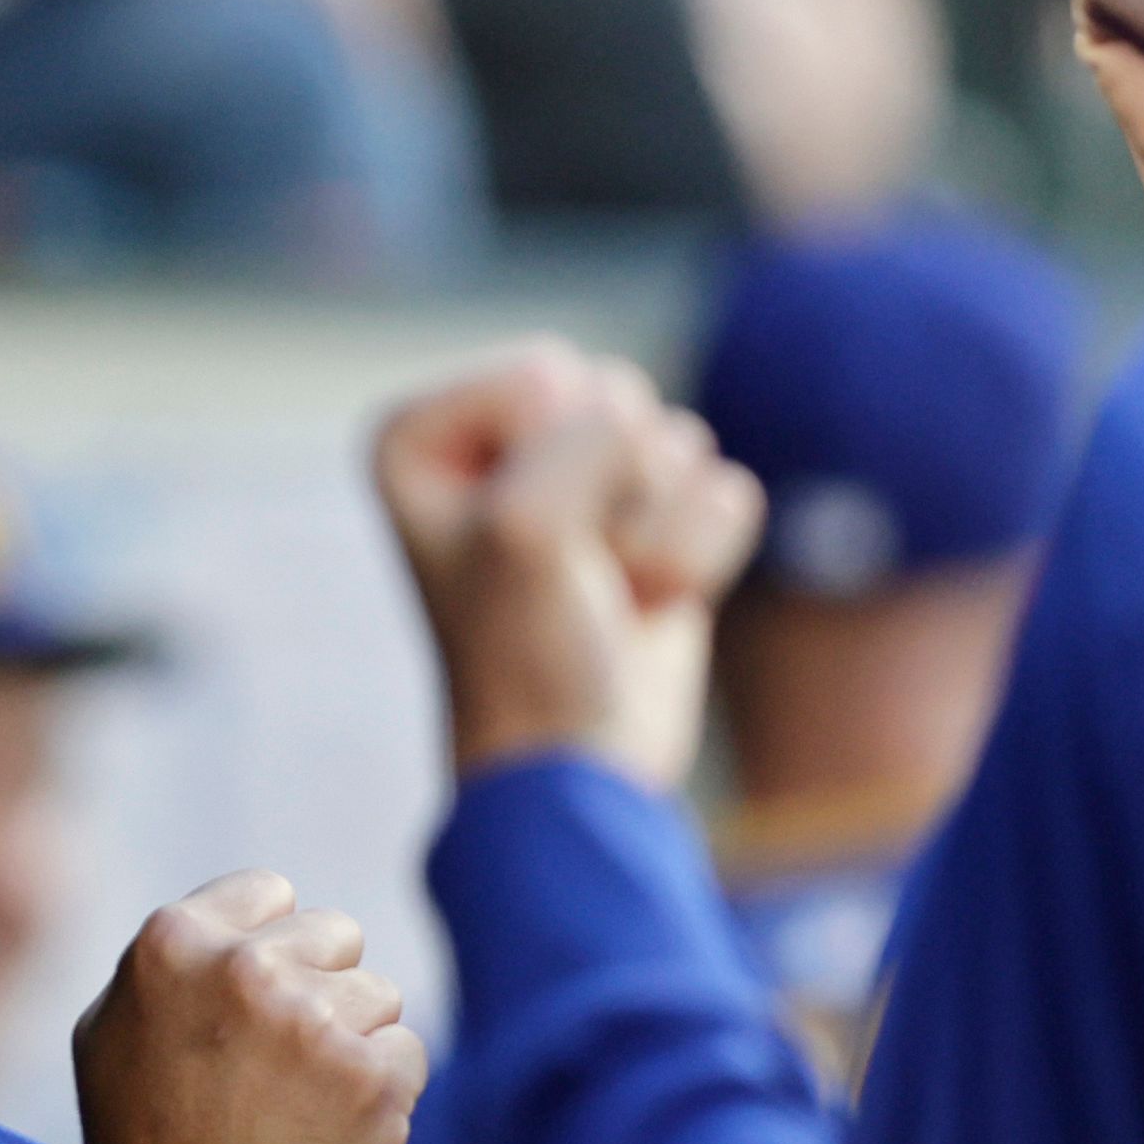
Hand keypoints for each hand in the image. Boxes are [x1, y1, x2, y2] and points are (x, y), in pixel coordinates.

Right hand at [62, 870, 426, 1143]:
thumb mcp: (113, 1029)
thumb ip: (181, 963)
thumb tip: (248, 924)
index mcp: (172, 942)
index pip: (272, 893)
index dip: (269, 953)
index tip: (249, 1011)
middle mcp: (244, 971)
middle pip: (337, 936)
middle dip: (317, 993)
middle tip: (271, 1073)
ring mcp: (313, 1025)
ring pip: (379, 996)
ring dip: (351, 1046)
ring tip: (292, 1112)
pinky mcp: (370, 1081)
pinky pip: (405, 1055)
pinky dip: (378, 1098)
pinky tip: (323, 1140)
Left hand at [371, 340, 763, 791]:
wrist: (578, 767)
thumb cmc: (525, 656)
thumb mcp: (525, 531)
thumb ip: (586, 434)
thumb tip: (657, 433)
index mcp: (421, 436)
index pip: (545, 376)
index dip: (547, 470)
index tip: (513, 553)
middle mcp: (495, 443)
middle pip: (615, 394)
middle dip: (612, 495)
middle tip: (570, 577)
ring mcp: (579, 477)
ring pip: (675, 439)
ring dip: (653, 532)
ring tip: (604, 592)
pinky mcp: (653, 516)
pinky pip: (722, 488)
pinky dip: (700, 555)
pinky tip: (648, 602)